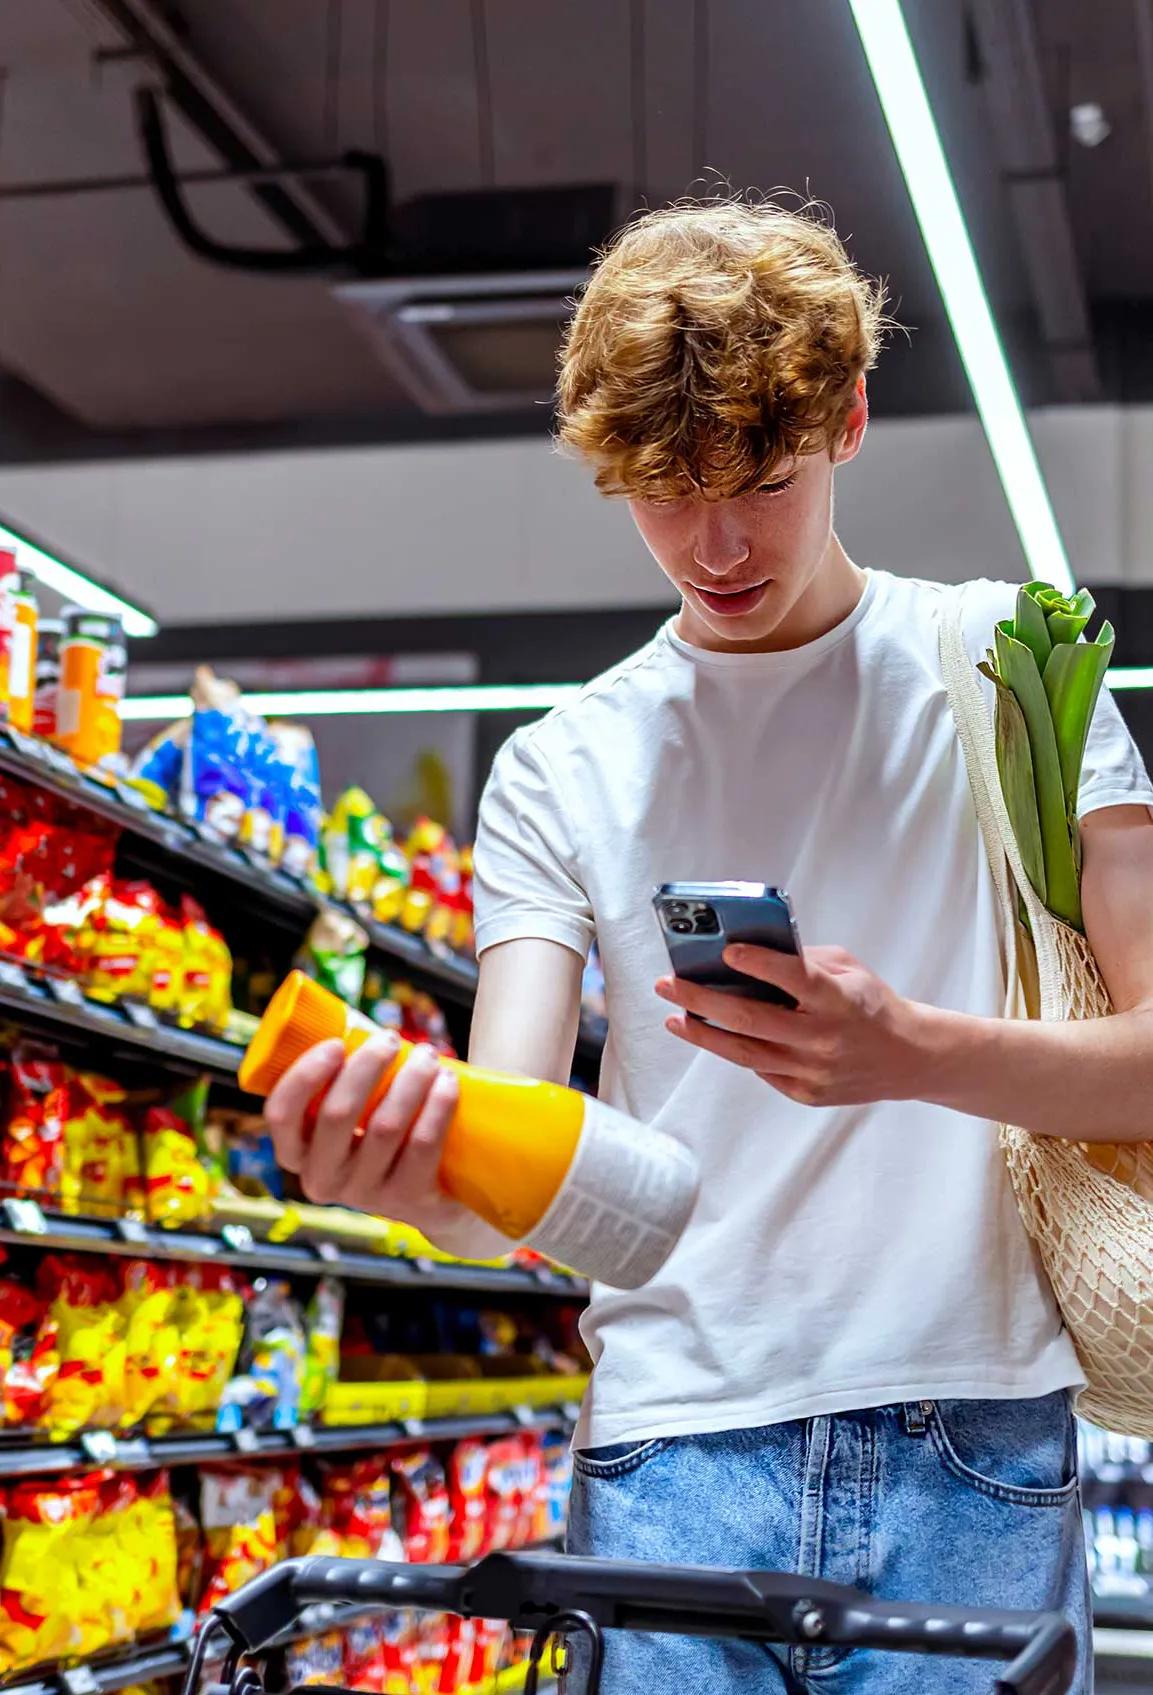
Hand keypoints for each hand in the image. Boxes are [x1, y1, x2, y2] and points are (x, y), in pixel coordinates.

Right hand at [263, 1033, 474, 1244]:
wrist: (431, 1200)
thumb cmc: (382, 1137)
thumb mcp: (351, 1119)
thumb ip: (343, 1082)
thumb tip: (357, 1020)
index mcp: (298, 1153)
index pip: (281, 1114)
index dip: (304, 1075)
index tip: (336, 1043)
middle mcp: (323, 1178)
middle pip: (337, 1114)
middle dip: (367, 1066)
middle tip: (390, 1038)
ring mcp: (365, 1193)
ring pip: (385, 1126)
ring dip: (410, 1079)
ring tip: (428, 1055)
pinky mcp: (407, 1199)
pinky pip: (422, 1145)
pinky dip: (437, 1106)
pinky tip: (448, 1082)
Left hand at [655, 944, 926, 1106]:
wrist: (909, 1058)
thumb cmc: (872, 1004)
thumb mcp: (848, 969)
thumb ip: (803, 960)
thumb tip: (748, 952)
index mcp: (839, 1000)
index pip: (795, 978)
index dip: (759, 964)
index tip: (727, 951)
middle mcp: (825, 1038)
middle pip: (752, 1020)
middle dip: (703, 1000)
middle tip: (669, 984)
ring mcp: (814, 1071)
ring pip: (745, 1053)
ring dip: (703, 1034)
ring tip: (675, 1017)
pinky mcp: (806, 1094)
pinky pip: (761, 1070)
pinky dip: (735, 1050)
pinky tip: (713, 1035)